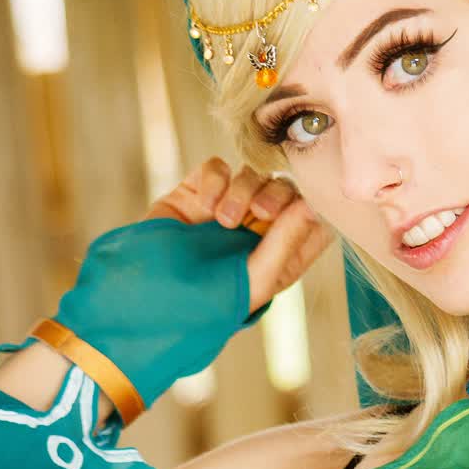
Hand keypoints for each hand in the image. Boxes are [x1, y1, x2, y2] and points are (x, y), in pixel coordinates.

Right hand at [148, 156, 332, 314]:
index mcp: (283, 254)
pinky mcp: (199, 191)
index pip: (315, 219)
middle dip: (277, 196)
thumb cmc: (208, 300)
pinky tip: (205, 205)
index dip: (319, 206)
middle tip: (261, 214)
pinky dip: (215, 181)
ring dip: (242, 192)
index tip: (315, 204)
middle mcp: (259, 228)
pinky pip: (217, 168)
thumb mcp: (255, 278)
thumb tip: (315, 205)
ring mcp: (229, 207)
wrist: (149, 295)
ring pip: (253, 174)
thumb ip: (286, 241)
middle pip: (286, 189)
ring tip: (222, 220)